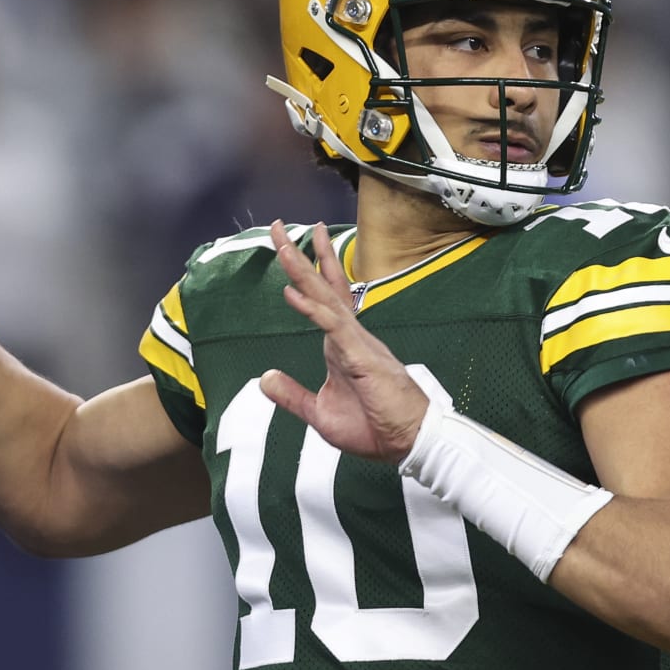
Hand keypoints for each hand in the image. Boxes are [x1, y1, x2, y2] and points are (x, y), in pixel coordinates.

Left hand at [259, 220, 431, 463]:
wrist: (406, 443)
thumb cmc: (373, 428)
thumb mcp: (320, 413)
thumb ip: (292, 395)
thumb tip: (264, 379)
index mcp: (341, 346)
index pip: (322, 300)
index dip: (305, 273)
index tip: (288, 248)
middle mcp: (349, 336)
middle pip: (323, 286)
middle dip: (300, 255)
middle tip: (278, 226)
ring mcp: (356, 343)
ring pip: (326, 298)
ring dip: (303, 270)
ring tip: (283, 244)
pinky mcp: (360, 357)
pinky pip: (333, 327)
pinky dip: (312, 309)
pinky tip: (293, 292)